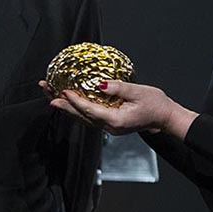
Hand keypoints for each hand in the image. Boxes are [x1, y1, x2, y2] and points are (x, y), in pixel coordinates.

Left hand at [40, 80, 197, 137]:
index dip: (75, 101)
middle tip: (47, 93)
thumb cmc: (156, 104)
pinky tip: (68, 101)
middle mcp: (109, 127)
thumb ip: (118, 88)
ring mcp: (108, 127)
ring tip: (51, 95)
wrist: (165, 118)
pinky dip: (77, 109)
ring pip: (82, 118)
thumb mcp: (138, 92)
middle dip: (62, 105)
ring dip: (66, 107)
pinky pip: (89, 117)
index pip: (90, 111)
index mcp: (116, 121)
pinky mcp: (109, 123)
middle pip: (81, 117)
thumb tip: (100, 84)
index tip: (63, 91)